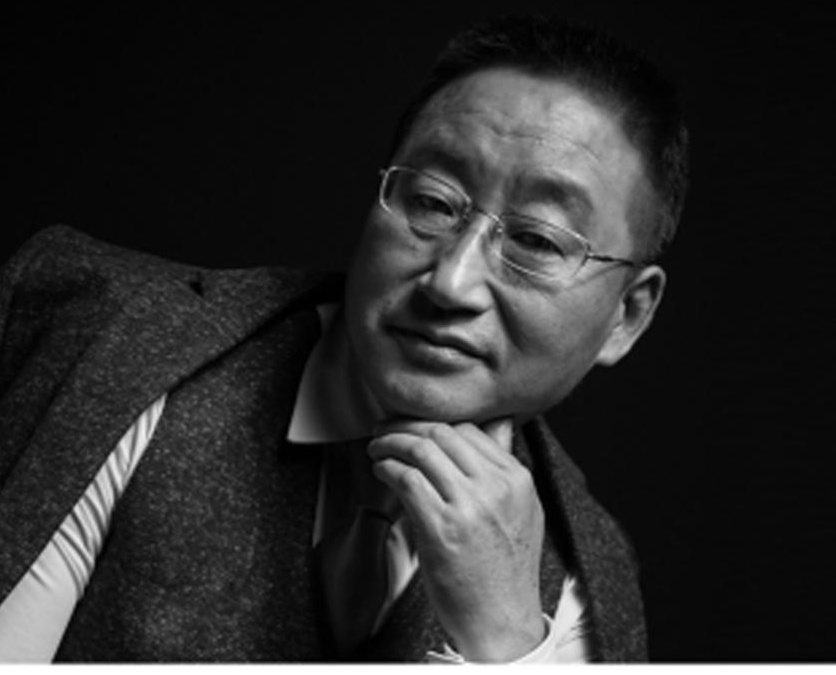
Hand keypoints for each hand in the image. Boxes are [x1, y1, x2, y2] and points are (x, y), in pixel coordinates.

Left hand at [368, 418, 545, 661]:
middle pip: (443, 432)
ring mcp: (469, 506)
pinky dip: (387, 468)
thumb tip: (496, 425)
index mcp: (517, 479)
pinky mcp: (441, 527)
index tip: (416, 426)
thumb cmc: (506, 571)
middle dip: (407, 425)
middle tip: (387, 428)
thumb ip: (504, 467)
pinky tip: (381, 470)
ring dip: (390, 443)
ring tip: (378, 447)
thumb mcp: (523, 509)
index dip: (434, 422)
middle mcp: (496, 487)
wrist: (501, 620)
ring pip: (422, 450)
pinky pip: (407, 479)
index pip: (470, 429)